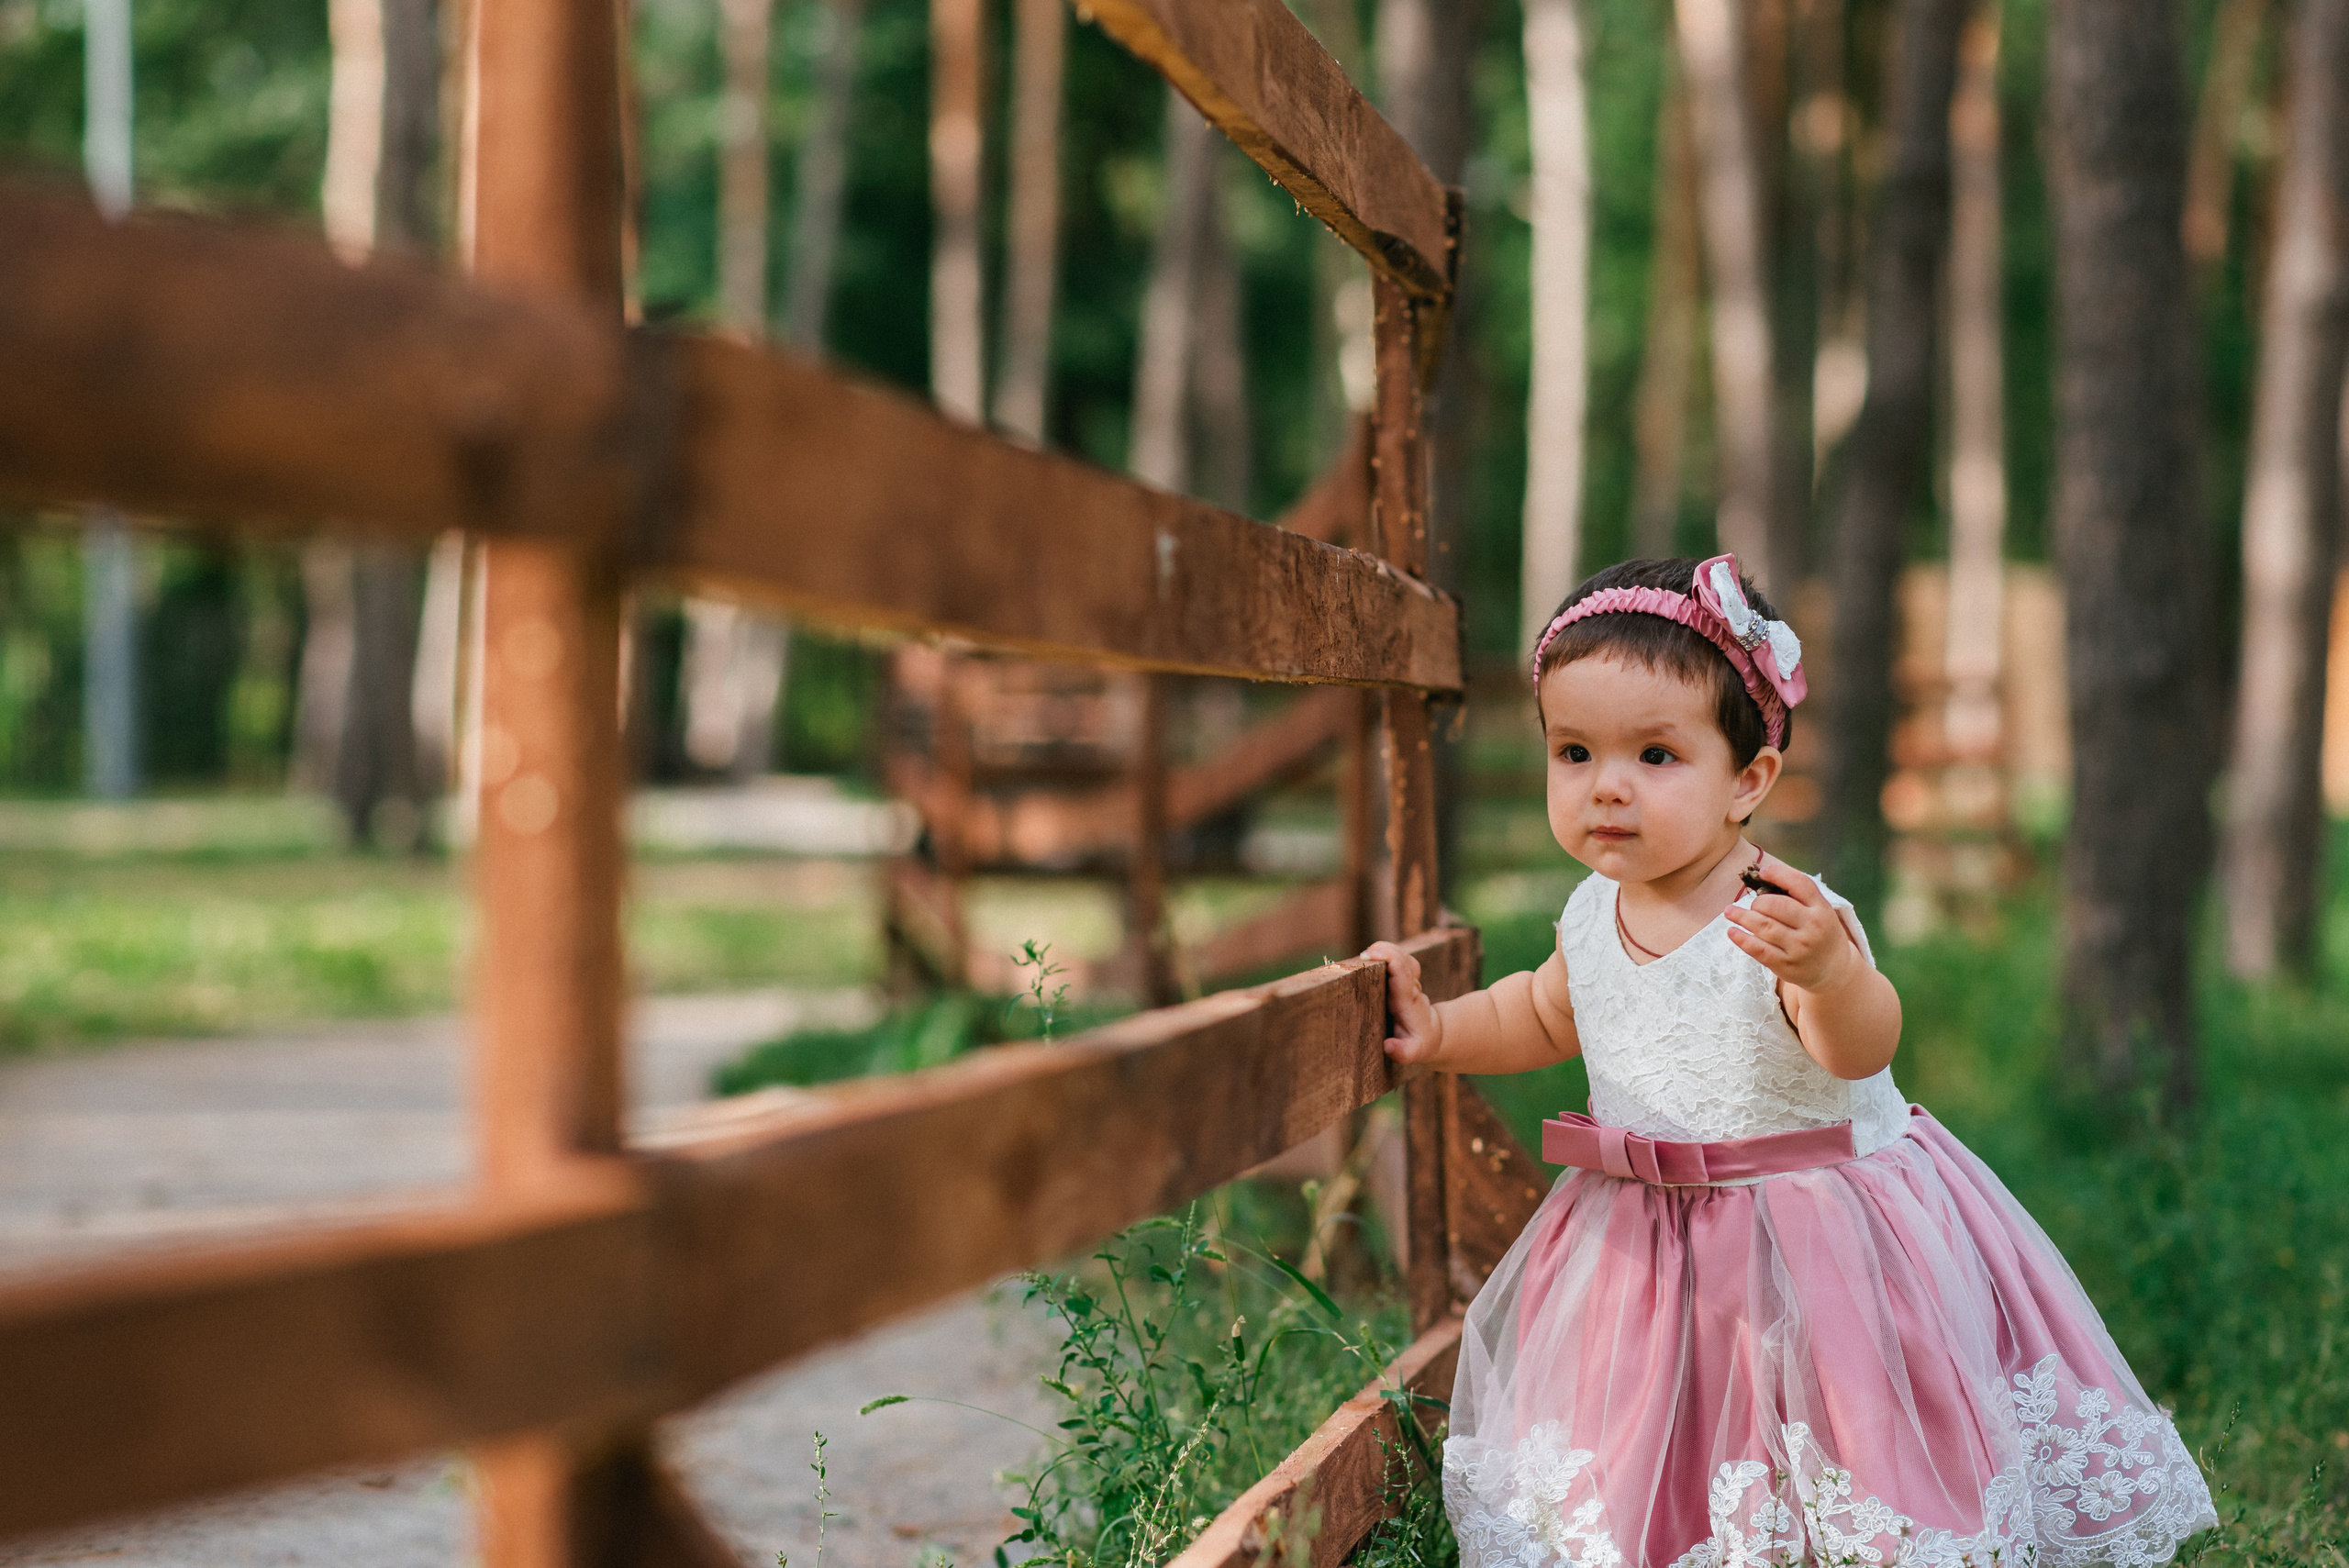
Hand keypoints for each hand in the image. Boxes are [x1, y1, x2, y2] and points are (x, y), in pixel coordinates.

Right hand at [1362, 940, 1443, 1064]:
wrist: (1433, 1034)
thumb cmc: (1419, 1043)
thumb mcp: (1414, 1052)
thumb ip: (1402, 1052)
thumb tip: (1388, 1046)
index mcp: (1406, 1000)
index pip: (1401, 971)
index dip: (1387, 957)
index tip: (1368, 956)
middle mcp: (1410, 986)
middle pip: (1401, 957)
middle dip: (1382, 950)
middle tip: (1361, 957)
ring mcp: (1410, 979)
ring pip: (1401, 954)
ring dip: (1383, 949)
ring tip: (1365, 956)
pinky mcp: (1407, 977)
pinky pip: (1399, 958)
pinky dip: (1386, 953)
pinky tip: (1374, 958)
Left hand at [1722, 852, 1858, 995]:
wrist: (1833, 969)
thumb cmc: (1820, 932)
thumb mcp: (1820, 911)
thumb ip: (1799, 896)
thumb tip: (1765, 876)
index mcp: (1821, 909)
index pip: (1800, 884)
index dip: (1779, 874)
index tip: (1763, 872)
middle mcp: (1812, 927)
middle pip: (1776, 906)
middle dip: (1758, 902)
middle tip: (1754, 905)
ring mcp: (1798, 948)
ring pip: (1764, 926)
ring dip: (1742, 917)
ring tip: (1730, 912)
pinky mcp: (1785, 965)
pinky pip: (1759, 949)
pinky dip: (1742, 939)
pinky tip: (1732, 931)